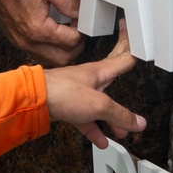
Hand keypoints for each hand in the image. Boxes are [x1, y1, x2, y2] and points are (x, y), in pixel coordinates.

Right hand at [0, 0, 84, 67]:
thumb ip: (68, 1)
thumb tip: (81, 12)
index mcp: (39, 29)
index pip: (71, 41)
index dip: (81, 29)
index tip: (79, 17)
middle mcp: (30, 42)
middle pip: (65, 58)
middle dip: (76, 45)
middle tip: (77, 28)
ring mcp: (24, 45)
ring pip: (53, 62)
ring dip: (65, 51)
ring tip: (66, 32)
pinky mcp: (20, 44)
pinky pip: (42, 56)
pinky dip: (53, 51)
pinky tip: (54, 35)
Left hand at [44, 20, 145, 148]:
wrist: (34, 99)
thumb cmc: (62, 91)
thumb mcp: (99, 104)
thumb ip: (120, 114)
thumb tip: (138, 122)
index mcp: (100, 71)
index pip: (123, 56)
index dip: (131, 45)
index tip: (135, 33)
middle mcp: (90, 79)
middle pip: (113, 81)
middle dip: (125, 86)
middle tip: (135, 82)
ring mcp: (78, 92)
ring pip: (100, 104)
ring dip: (112, 118)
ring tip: (122, 131)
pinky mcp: (68, 105)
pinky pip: (86, 118)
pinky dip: (94, 128)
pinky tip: (101, 139)